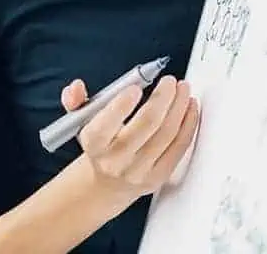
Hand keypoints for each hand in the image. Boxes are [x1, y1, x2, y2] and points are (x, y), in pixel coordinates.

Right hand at [59, 76, 199, 204]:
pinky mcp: (160, 176)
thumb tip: (76, 87)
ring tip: (183, 88)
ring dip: (178, 107)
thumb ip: (76, 101)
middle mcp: (117, 159)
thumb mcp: (80, 123)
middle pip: (145, 125)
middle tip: (169, 81)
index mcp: (94, 143)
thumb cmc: (99, 146)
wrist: (107, 184)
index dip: (122, 104)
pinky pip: (179, 147)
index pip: (106, 125)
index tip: (135, 86)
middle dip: (162, 98)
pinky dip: (188, 124)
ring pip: (166, 134)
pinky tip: (190, 108)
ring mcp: (140, 170)